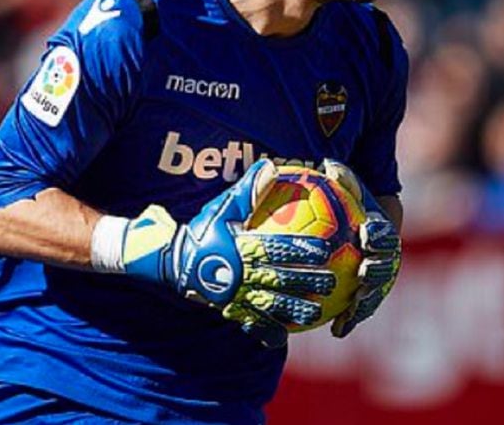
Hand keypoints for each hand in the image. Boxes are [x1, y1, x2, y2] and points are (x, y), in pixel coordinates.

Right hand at [120, 159, 336, 346]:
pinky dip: (265, 331)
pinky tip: (283, 338)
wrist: (172, 260)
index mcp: (243, 247)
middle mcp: (242, 272)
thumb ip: (249, 190)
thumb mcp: (223, 207)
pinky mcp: (228, 308)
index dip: (301, 248)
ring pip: (270, 303)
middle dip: (306, 281)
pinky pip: (249, 322)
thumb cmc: (204, 231)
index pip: (278, 247)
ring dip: (293, 308)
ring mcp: (235, 294)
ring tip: (316, 312)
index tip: (325, 249)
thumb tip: (270, 165)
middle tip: (331, 283)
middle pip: (280, 278)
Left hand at [322, 159, 401, 337]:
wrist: (353, 227)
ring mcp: (378, 279)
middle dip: (377, 272)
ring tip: (353, 311)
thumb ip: (340, 179)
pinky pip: (360, 310)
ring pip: (376, 293)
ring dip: (366, 302)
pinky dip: (351, 320)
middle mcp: (385, 257)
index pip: (384, 232)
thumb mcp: (342, 188)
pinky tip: (336, 331)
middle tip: (363, 274)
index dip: (378, 234)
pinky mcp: (367, 296)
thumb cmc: (345, 203)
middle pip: (385, 267)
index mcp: (381, 230)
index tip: (366, 234)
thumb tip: (328, 164)